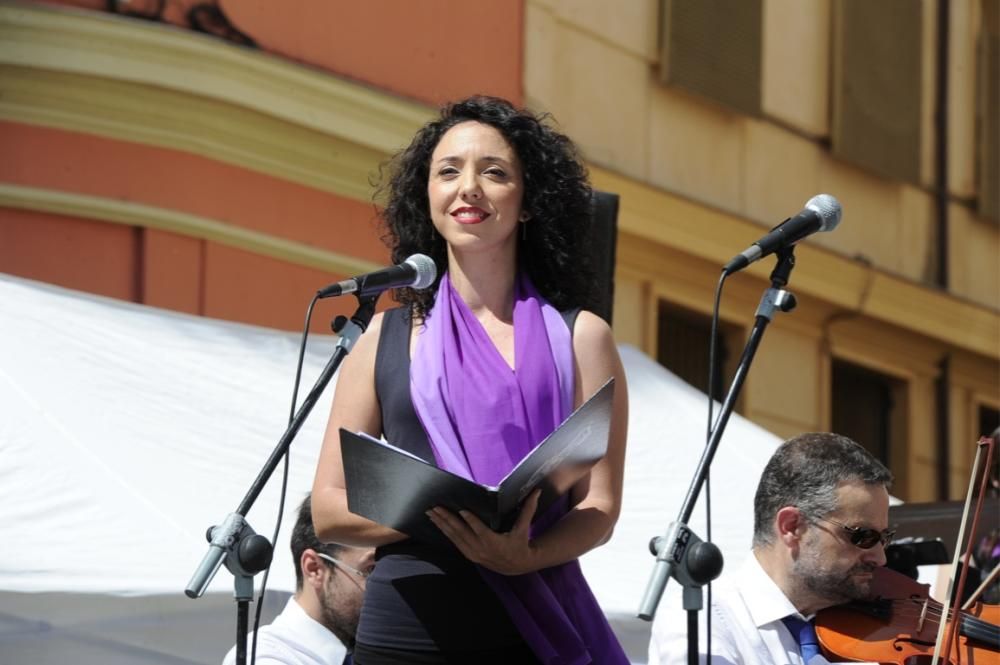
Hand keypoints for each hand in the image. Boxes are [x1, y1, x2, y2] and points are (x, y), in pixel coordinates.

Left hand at [426, 489, 541, 575]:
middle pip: (462, 533)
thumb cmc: (520, 543)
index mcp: (494, 542)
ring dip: (442, 525)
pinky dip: (445, 532)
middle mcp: (481, 549)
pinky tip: (437, 524)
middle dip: (447, 519)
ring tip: (431, 513)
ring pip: (454, 538)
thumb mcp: (524, 528)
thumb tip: (536, 491)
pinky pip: (455, 543)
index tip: (462, 511)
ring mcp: (473, 553)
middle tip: (436, 508)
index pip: (481, 531)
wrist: (516, 565)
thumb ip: (528, 508)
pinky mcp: (469, 554)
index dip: (471, 521)